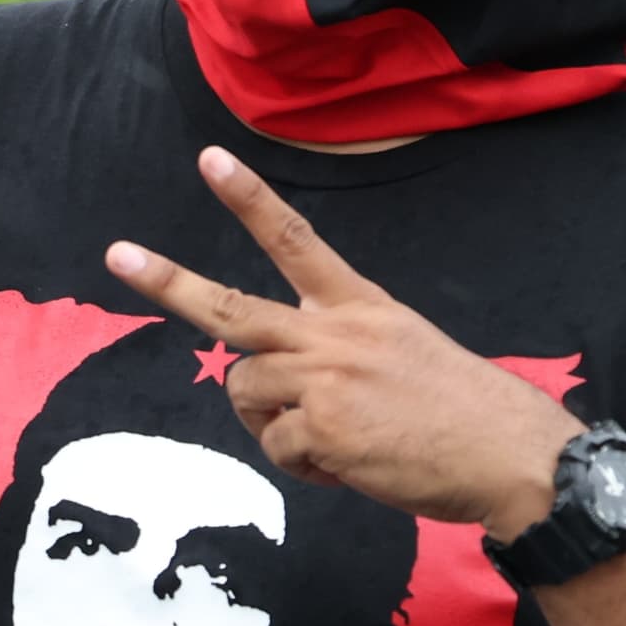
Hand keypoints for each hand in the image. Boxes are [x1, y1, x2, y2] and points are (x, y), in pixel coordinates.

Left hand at [106, 148, 579, 538]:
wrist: (508, 453)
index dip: (249, 199)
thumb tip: (283, 389)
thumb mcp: (401, 351)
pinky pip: (277, 448)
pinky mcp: (323, 430)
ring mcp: (326, 380)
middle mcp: (335, 334)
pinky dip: (305, 466)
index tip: (210, 159)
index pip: (296, 240)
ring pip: (245, 392)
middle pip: (231, 307)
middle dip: (168, 282)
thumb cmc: (462, 411)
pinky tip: (349, 466)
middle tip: (118, 255)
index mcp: (360, 307)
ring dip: (271, 423)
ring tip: (331, 440)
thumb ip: (338, 354)